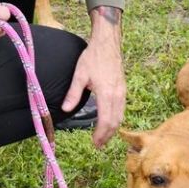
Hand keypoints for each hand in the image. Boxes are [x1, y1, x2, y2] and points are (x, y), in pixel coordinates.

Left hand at [61, 5, 124, 147]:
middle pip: (115, 121)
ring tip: (103, 137)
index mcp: (107, 93)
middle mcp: (117, 94)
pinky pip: (122, 109)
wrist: (107, 43)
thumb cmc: (93, 57)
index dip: (100, 134)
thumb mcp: (79, 75)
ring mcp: (122, 91)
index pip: (106, 120)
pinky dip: (116, 119)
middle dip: (107, 135)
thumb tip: (65, 110)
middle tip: (98, 145)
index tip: (94, 143)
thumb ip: (73, 93)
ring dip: (113, 129)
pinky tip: (109, 122)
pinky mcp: (123, 88)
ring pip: (120, 116)